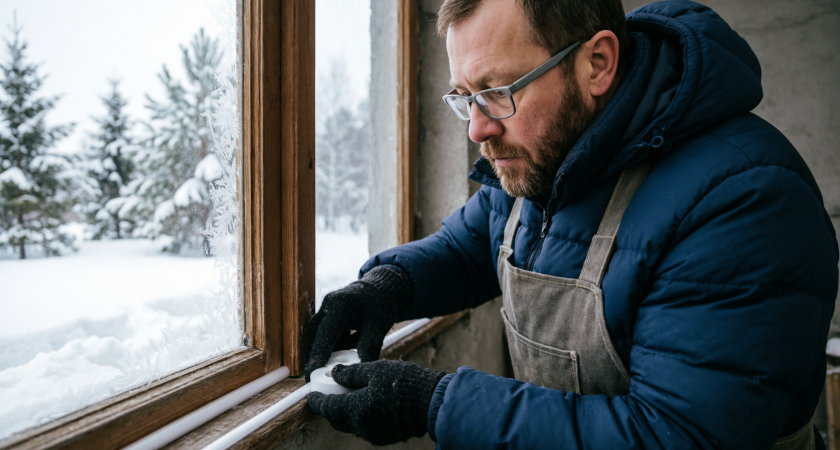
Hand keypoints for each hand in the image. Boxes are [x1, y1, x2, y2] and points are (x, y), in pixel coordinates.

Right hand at [302, 266, 409, 380]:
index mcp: (340, 305)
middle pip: (313, 334)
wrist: (382, 288)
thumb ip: (369, 346)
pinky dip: (333, 344)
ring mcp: (326, 309)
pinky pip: (325, 333)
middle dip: (316, 354)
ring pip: (318, 335)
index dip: (317, 354)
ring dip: (327, 349)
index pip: (325, 333)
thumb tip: (360, 369)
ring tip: (343, 357)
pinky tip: (348, 347)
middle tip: (320, 373)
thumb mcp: (379, 325)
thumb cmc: (381, 303)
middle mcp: (328, 305)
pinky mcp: (328, 315)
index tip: (312, 372)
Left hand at [306, 360, 446, 445]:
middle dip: (330, 408)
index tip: (311, 394)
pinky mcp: (386, 436)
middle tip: (330, 393)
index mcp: (356, 410)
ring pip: (352, 424)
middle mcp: (362, 427)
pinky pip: (366, 427)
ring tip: (349, 395)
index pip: (327, 408)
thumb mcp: (376, 370)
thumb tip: (335, 373)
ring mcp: (375, 434)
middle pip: (337, 419)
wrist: (433, 402)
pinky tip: (368, 403)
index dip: (317, 401)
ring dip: (346, 412)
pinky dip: (361, 416)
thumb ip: (352, 373)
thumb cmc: (405, 384)